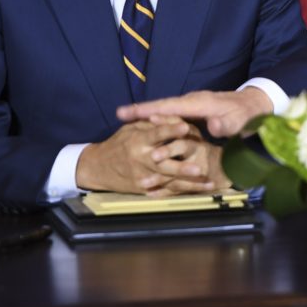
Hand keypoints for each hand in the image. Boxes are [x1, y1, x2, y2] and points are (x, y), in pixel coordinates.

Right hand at [76, 118, 222, 194]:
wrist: (98, 167)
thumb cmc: (119, 142)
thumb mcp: (132, 129)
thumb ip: (151, 124)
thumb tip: (171, 115)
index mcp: (138, 141)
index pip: (156, 134)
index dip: (170, 130)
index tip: (185, 127)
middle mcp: (141, 160)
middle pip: (164, 164)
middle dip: (182, 168)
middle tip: (200, 169)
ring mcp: (143, 177)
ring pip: (169, 181)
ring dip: (190, 183)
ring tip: (208, 183)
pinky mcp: (145, 189)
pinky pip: (166, 190)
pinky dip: (184, 190)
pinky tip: (201, 191)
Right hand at [116, 87, 273, 137]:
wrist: (257, 105)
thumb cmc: (249, 116)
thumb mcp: (241, 123)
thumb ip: (228, 125)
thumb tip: (214, 125)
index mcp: (201, 104)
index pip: (170, 107)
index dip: (149, 110)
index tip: (128, 113)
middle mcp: (194, 101)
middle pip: (163, 106)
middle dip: (142, 110)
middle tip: (119, 115)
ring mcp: (194, 105)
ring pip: (167, 110)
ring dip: (148, 114)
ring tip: (126, 118)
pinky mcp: (196, 111)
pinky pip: (174, 114)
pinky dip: (160, 117)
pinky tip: (148, 123)